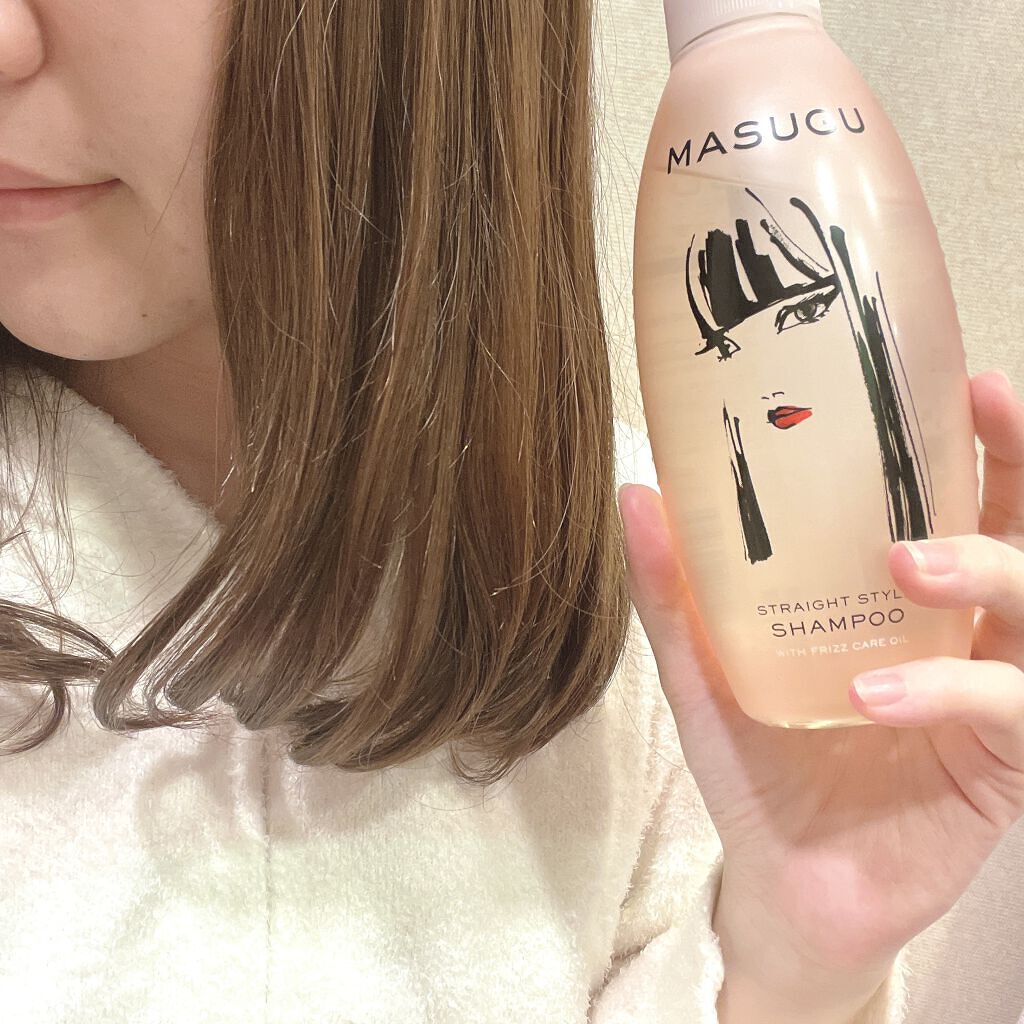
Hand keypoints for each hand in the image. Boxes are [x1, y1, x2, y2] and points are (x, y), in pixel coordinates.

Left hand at [618, 369, 1023, 976]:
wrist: (783, 878)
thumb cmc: (758, 764)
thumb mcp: (705, 669)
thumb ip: (676, 592)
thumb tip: (638, 493)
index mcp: (907, 599)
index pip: (967, 499)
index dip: (983, 438)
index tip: (962, 378)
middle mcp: (964, 633)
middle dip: (1019, 465)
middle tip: (983, 412)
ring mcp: (992, 694)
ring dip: (987, 569)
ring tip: (905, 565)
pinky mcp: (1004, 765)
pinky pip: (1013, 708)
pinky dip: (950, 692)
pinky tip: (873, 695)